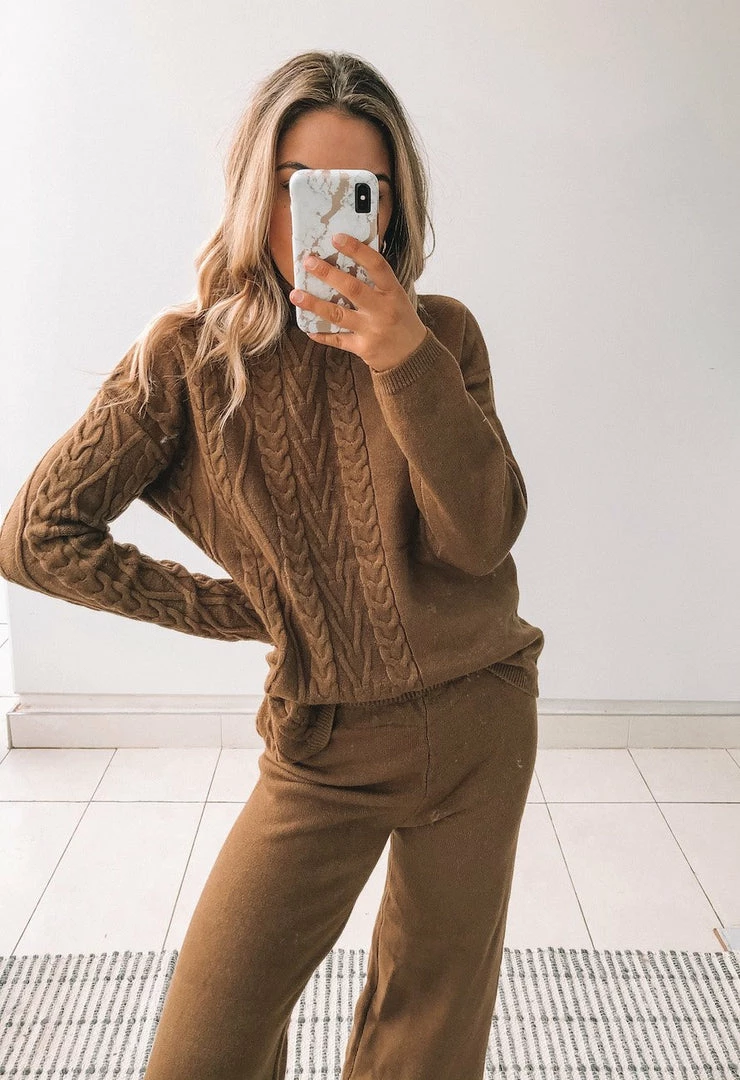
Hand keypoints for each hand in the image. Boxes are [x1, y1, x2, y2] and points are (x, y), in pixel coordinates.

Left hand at [289, 232, 427, 371]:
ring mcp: (372, 330)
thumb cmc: (401, 320)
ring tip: (296, 294)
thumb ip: (376, 283)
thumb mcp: (397, 297)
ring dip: (314, 304)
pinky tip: (307, 328)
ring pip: (338, 315)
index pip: (376, 265)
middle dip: (328, 274)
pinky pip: (337, 340)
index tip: (337, 237)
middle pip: (352, 288)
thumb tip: (346, 260)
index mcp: (393, 292)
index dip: (357, 250)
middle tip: (308, 262)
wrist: (412, 356)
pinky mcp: (363, 348)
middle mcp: (382, 310)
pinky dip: (321, 334)